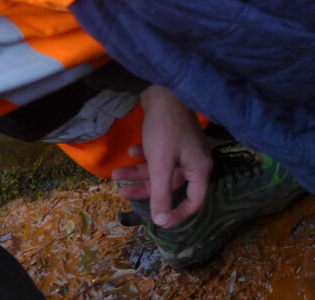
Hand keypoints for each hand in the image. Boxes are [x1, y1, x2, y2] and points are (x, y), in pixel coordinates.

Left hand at [111, 85, 211, 227]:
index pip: (194, 201)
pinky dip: (144, 157)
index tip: (158, 221)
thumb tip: (161, 222)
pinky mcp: (174, 139)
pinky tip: (130, 152)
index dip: (177, 215)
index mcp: (199, 169)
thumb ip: (161, 194)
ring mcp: (185, 149)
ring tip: (115, 174)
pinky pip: (160, 156)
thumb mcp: (160, 165)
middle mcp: (195, 161)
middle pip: (171, 185)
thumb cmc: (166, 129)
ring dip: (138, 173)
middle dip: (145, 189)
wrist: (164, 91)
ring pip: (161, 170)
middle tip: (121, 192)